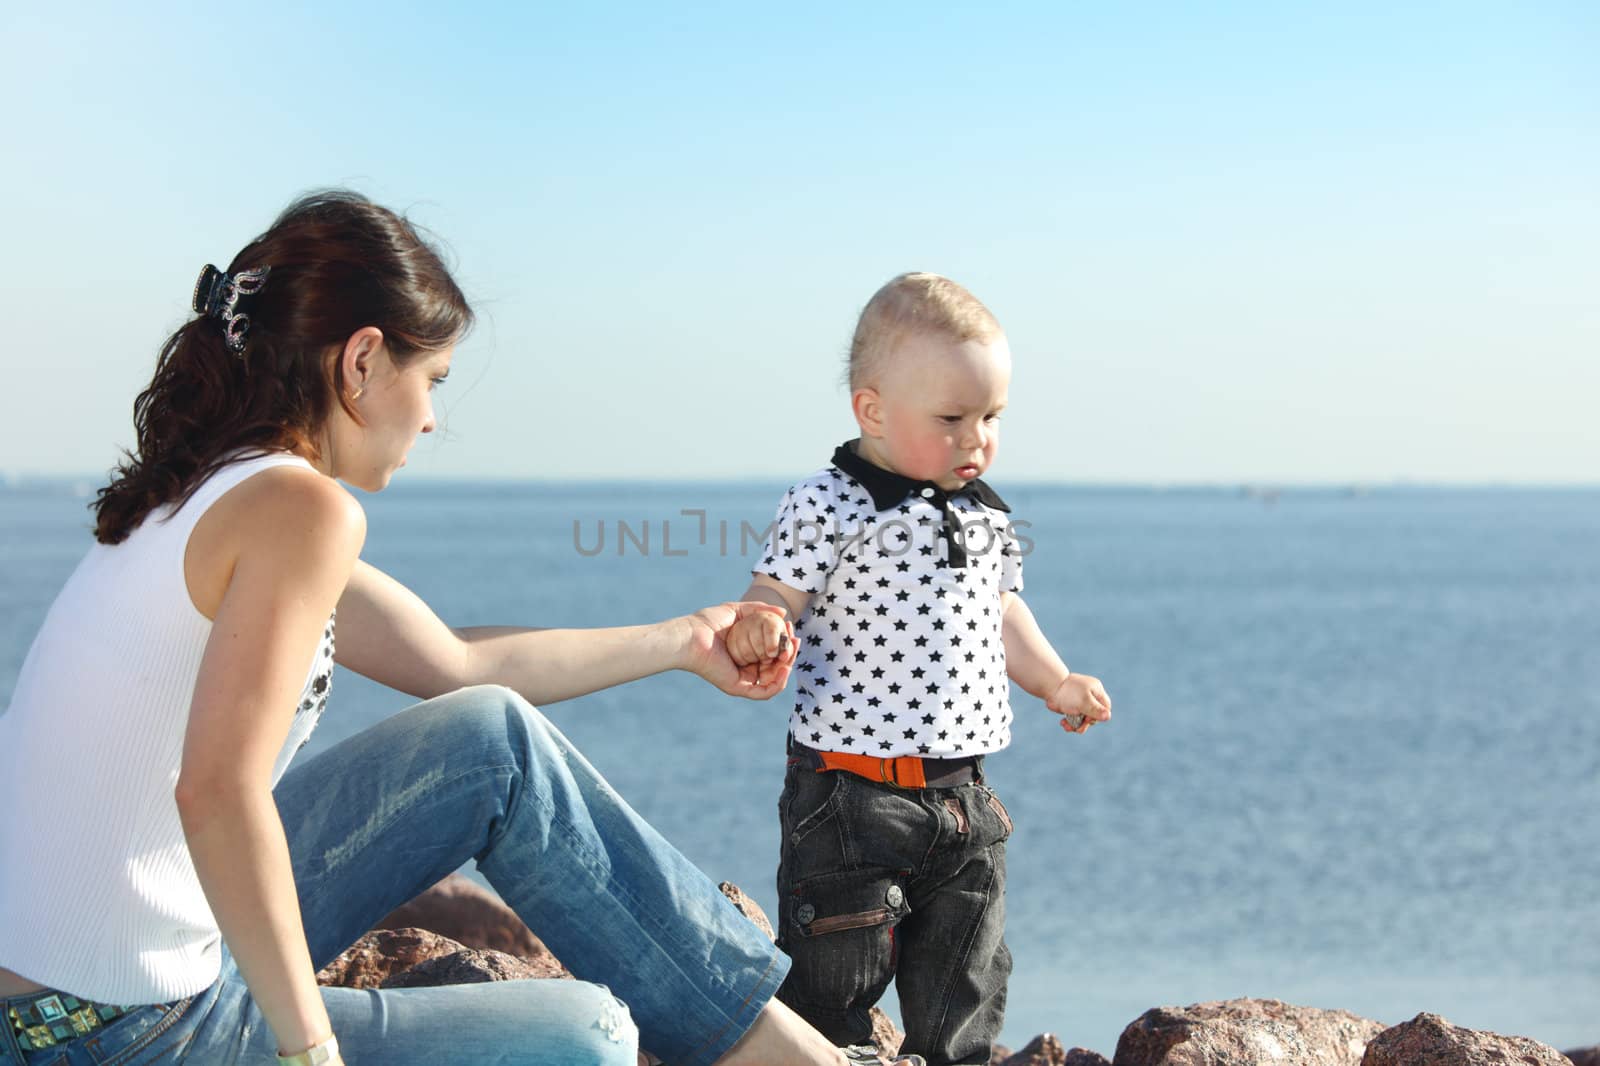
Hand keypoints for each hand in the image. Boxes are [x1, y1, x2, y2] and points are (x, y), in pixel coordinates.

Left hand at [680, 601, 797, 698]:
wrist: (691, 635)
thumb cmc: (708, 622)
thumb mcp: (738, 610)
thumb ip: (759, 609)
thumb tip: (783, 613)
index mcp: (746, 653)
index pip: (772, 652)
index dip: (784, 643)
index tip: (790, 629)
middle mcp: (746, 668)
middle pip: (776, 667)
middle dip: (790, 654)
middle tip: (795, 639)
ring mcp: (743, 679)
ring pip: (775, 680)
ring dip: (787, 667)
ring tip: (790, 651)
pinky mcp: (739, 688)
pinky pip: (765, 692)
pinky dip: (778, 683)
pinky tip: (784, 667)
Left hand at [1046, 672, 1110, 733]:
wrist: (1050, 688)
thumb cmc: (1069, 693)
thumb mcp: (1084, 702)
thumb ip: (1096, 710)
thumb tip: (1108, 717)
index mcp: (1096, 691)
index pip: (1105, 707)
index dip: (1099, 716)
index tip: (1089, 719)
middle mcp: (1090, 696)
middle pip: (1094, 715)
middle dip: (1086, 723)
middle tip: (1078, 726)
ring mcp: (1080, 702)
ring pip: (1084, 719)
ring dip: (1077, 725)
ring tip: (1068, 728)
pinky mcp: (1071, 707)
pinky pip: (1075, 718)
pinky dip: (1070, 723)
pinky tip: (1064, 724)